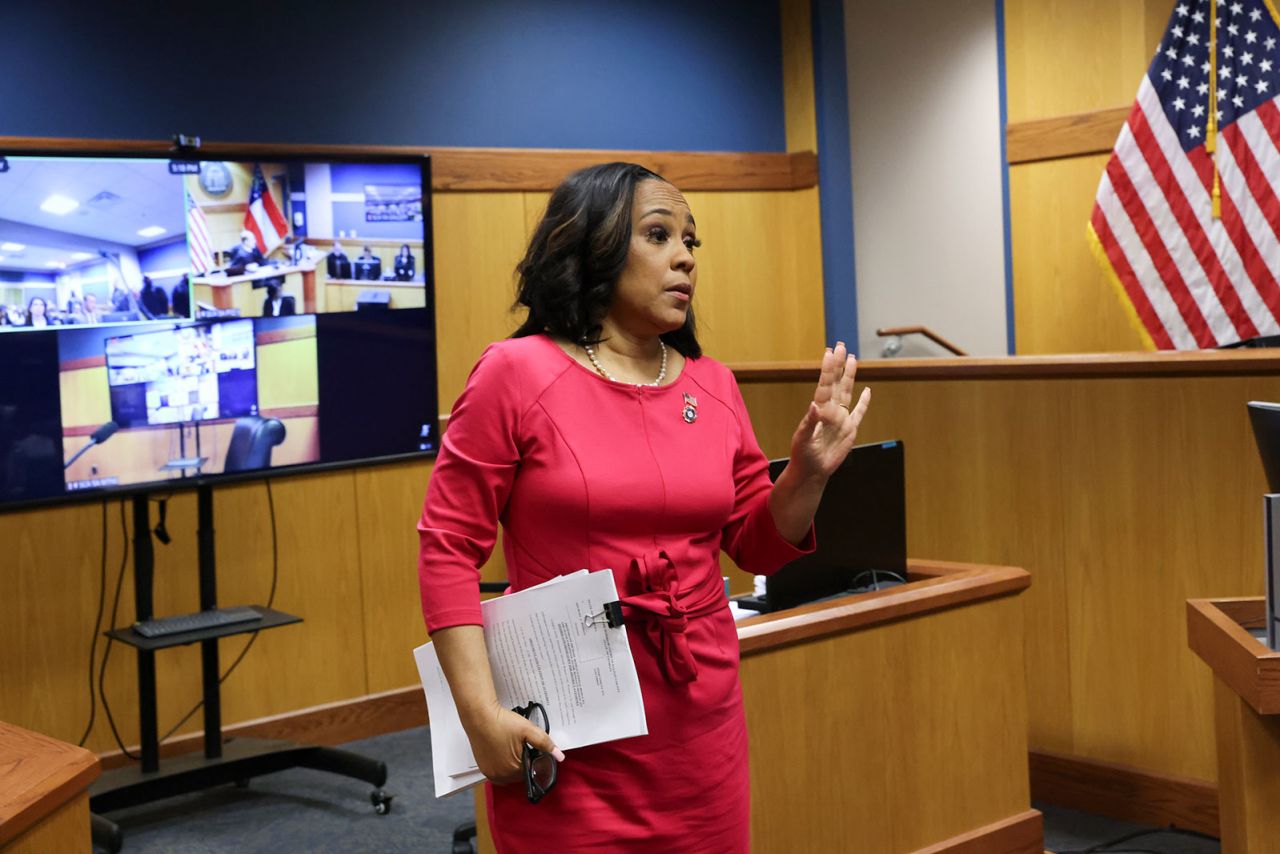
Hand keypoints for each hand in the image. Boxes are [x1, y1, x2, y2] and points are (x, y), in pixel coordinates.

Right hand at [462, 700, 565, 784]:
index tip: (532, 748)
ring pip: (509, 774)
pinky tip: (504, 752)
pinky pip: (498, 773)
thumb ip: (544, 743)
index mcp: (513, 770)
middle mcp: (500, 777)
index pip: (531, 772)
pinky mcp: (483, 768)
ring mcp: (490, 774)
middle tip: (523, 745)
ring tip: (514, 747)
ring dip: (514, 765)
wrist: (479, 716)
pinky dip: (503, 766)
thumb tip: (560, 757)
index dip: (535, 760)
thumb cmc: (503, 722)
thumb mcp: (528, 730)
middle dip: (525, 762)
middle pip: (520, 774)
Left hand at [788, 341, 871, 482]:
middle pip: (837, 383)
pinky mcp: (849, 430)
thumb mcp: (803, 440)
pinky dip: (864, 403)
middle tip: (840, 346)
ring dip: (850, 376)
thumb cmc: (802, 456)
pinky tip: (867, 390)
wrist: (812, 472)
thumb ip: (809, 423)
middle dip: (838, 365)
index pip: (825, 385)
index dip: (828, 369)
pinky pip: (859, 413)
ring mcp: (841, 419)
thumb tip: (814, 405)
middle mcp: (830, 411)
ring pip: (847, 392)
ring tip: (852, 359)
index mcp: (819, 411)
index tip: (829, 352)